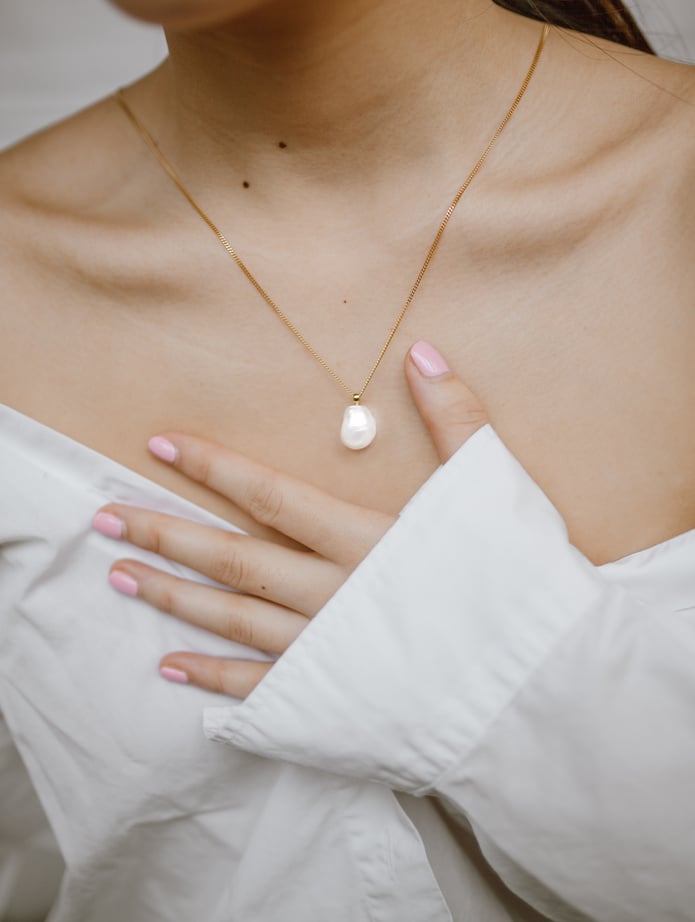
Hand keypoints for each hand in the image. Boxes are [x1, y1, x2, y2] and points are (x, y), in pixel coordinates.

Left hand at [92, 340, 487, 696]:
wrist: (542, 686)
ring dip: (173, 597)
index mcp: (367, 539)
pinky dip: (213, 678)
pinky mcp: (332, 700)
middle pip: (233, 558)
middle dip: (166, 535)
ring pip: (233, 618)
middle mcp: (333, 593)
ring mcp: (326, 651)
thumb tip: (422, 351)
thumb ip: (456, 419)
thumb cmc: (522, 585)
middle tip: (105, 521)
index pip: (271, 494)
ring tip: (121, 577)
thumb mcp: (494, 489)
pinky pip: (259, 688)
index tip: (161, 446)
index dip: (214, 467)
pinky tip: (170, 669)